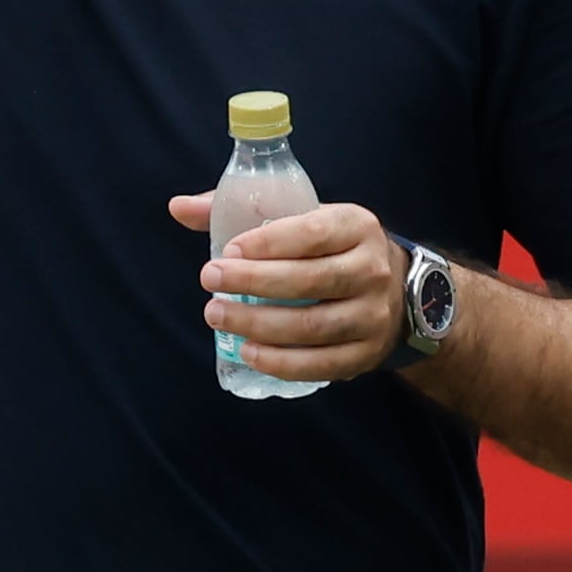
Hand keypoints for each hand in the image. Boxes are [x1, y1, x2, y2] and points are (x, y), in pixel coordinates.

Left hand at [164, 194, 415, 384]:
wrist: (393, 287)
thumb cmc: (329, 247)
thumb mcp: (300, 217)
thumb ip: (240, 210)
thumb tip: (178, 207)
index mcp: (356, 226)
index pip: (312, 232)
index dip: (266, 242)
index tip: (227, 251)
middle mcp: (373, 270)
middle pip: (310, 280)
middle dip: (252, 283)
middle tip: (209, 281)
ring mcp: (373, 316)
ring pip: (313, 326)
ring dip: (259, 325)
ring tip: (217, 316)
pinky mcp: (366, 354)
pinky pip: (322, 365)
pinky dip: (282, 363)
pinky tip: (248, 352)